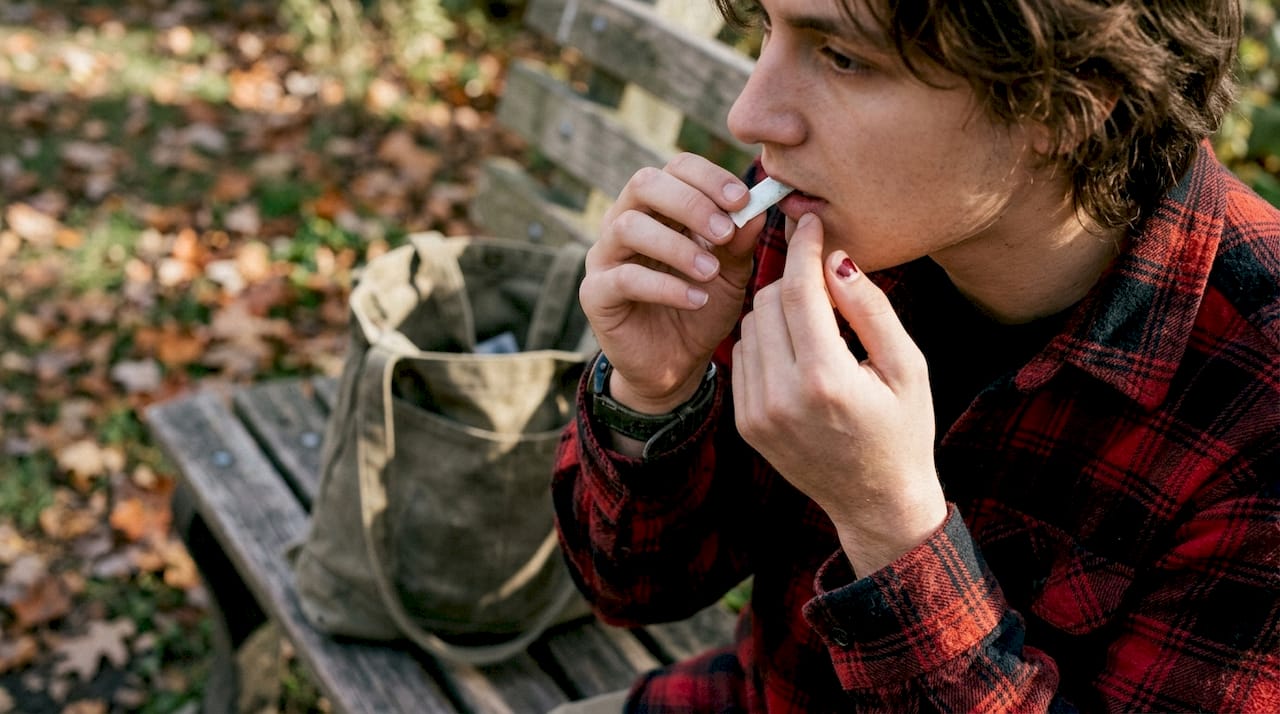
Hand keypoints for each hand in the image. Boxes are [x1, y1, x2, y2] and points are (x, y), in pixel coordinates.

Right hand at [581, 153, 761, 412]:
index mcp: (660, 207)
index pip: (676, 167)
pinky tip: (695, 299)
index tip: (742, 200)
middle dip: (690, 203)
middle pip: (644, 183)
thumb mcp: (732, 273)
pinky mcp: (595, 294)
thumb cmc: (702, 306)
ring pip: (628, 226)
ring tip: (710, 272)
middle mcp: (625, 221)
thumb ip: (740, 241)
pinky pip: (624, 278)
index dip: (708, 177)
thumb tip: (757, 207)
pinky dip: (664, 286)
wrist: (677, 364)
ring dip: (677, 246)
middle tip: (724, 231)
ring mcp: (605, 256)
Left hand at [732, 214, 945, 575]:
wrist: (876, 503)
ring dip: (777, 309)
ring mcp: (756, 412)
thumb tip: (836, 258)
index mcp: (825, 380)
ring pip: (749, 325)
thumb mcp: (907, 367)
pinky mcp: (744, 422)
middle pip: (767, 301)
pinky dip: (766, 340)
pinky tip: (798, 351)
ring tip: (816, 320)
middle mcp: (780, 396)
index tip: (811, 222)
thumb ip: (870, 308)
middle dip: (793, 278)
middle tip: (822, 275)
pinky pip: (743, 356)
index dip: (804, 248)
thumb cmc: (903, 430)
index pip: (797, 291)